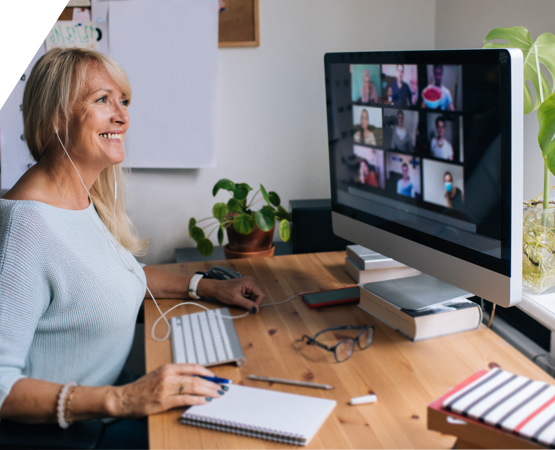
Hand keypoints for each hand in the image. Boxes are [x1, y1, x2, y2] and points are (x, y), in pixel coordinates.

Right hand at [108, 364, 224, 417]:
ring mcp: (166, 388)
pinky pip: (185, 399)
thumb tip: (196, 379)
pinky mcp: (164, 401)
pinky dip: (198, 400)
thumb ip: (175, 375)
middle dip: (212, 383)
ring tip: (218, 394)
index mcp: (168, 367)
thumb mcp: (159, 375)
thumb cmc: (141, 388)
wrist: (124, 398)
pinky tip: (205, 402)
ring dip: (209, 391)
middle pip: (196, 378)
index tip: (217, 377)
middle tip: (223, 387)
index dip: (208, 372)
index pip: (193, 367)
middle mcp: (169, 375)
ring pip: (193, 387)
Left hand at [199, 276, 265, 312]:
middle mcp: (251, 280)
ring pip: (256, 294)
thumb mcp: (236, 300)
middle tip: (244, 304)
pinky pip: (252, 293)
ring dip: (251, 300)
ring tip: (241, 300)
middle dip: (254, 301)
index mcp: (249, 282)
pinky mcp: (247, 285)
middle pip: (259, 294)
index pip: (261, 294)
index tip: (251, 308)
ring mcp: (249, 282)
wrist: (216, 288)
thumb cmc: (223, 292)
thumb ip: (247, 304)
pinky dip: (248, 298)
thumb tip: (256, 309)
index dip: (257, 303)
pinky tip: (242, 298)